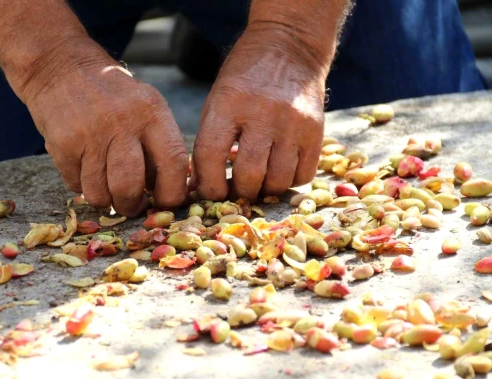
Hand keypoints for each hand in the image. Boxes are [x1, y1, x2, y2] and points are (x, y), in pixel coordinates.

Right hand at [21, 40, 188, 216]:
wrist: (60, 66)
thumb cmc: (111, 95)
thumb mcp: (144, 106)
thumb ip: (158, 145)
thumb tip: (166, 192)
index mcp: (152, 112)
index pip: (173, 163)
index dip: (172, 192)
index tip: (165, 201)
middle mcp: (122, 122)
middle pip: (130, 186)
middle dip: (131, 205)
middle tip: (130, 204)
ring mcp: (90, 134)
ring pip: (99, 192)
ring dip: (104, 198)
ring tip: (106, 186)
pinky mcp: (62, 143)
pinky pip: (75, 184)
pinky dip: (80, 184)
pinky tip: (84, 167)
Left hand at [192, 27, 327, 200]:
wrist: (289, 46)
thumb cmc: (245, 78)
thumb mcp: (218, 99)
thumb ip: (210, 140)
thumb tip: (202, 188)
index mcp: (229, 104)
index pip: (211, 155)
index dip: (208, 184)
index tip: (211, 192)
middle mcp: (263, 114)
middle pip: (250, 174)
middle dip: (239, 192)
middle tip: (237, 190)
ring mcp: (293, 123)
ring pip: (278, 180)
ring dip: (265, 190)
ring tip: (258, 182)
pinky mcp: (316, 130)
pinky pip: (303, 174)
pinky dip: (289, 181)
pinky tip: (279, 171)